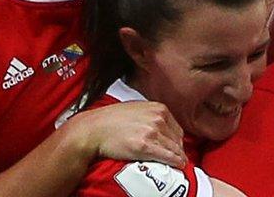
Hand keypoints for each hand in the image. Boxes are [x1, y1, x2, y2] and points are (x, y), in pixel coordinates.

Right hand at [68, 101, 186, 167]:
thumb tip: (160, 126)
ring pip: (174, 148)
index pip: (176, 128)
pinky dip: (175, 162)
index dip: (176, 140)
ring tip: (178, 163)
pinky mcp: (145, 146)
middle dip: (177, 149)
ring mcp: (152, 132)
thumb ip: (151, 115)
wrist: (94, 129)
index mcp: (157, 108)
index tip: (175, 147)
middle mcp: (157, 118)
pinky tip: (178, 165)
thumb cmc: (110, 119)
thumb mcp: (136, 109)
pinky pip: (168, 156)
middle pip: (177, 139)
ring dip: (178, 157)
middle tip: (176, 157)